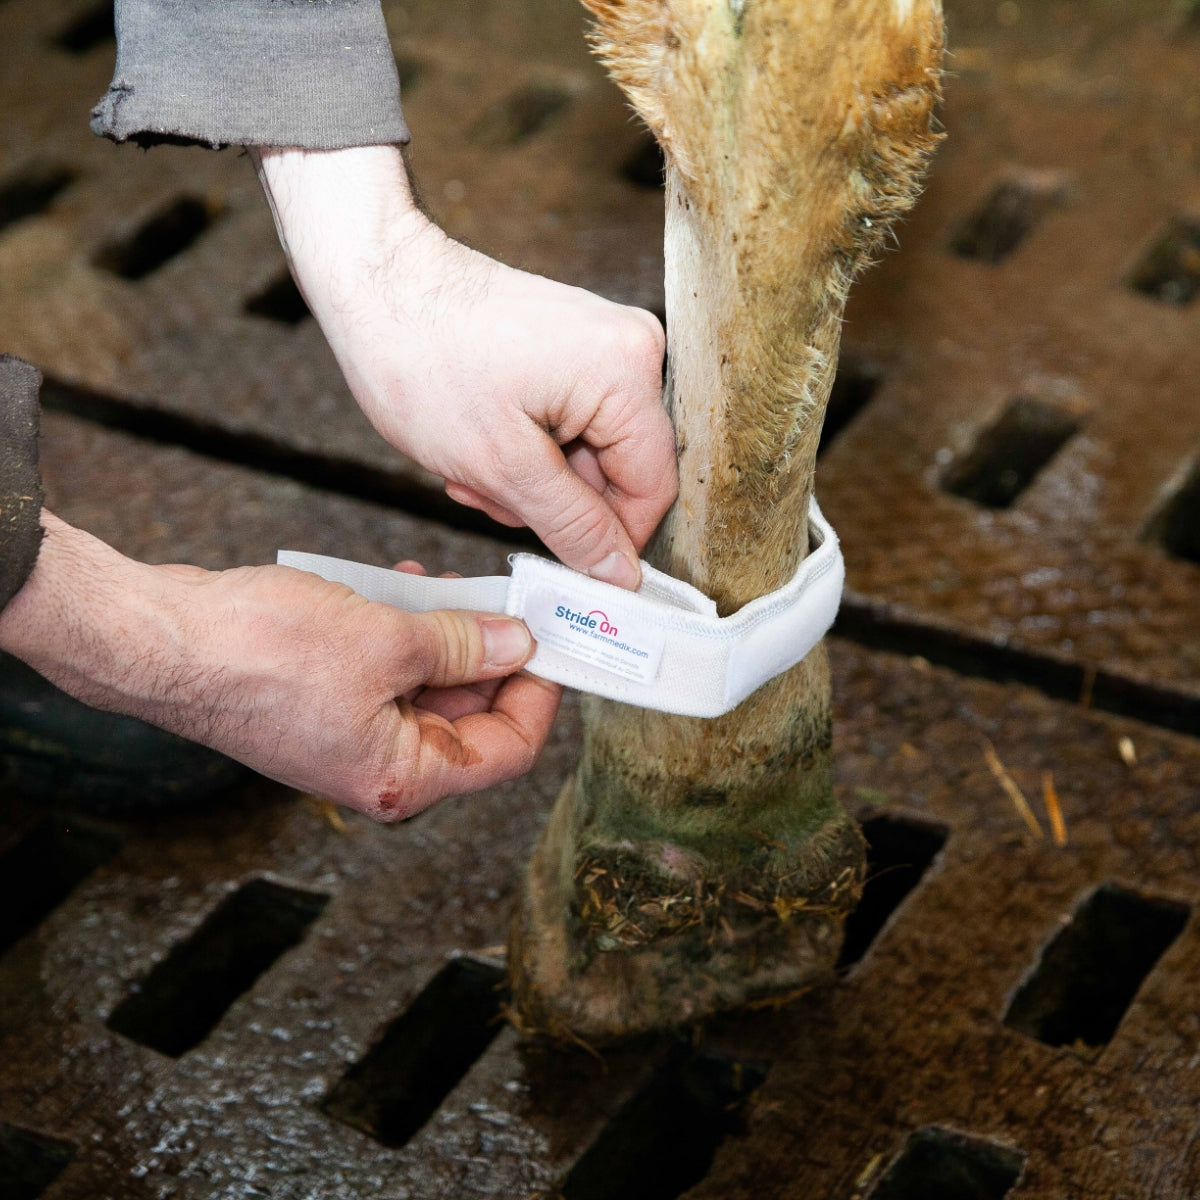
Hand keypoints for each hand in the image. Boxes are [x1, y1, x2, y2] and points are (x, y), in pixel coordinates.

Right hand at [0, 516, 560, 818]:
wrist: (160, 638)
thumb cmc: (259, 652)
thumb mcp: (388, 639)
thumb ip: (463, 645)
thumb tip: (516, 644)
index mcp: (401, 776)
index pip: (507, 751)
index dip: (540, 697)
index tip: (556, 646)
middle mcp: (377, 766)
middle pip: (469, 716)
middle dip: (493, 654)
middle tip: (513, 600)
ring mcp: (347, 733)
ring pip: (428, 685)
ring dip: (448, 635)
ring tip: (454, 585)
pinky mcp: (322, 699)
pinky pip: (387, 669)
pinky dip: (405, 631)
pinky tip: (407, 587)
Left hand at [252, 145, 677, 589]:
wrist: (375, 279)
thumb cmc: (422, 357)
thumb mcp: (500, 465)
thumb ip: (573, 527)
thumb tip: (621, 575)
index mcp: (628, 373)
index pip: (653, 490)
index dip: (611, 540)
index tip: (563, 565)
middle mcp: (634, 350)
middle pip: (620, 472)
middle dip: (553, 501)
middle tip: (487, 497)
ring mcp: (605, 344)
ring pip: (589, 455)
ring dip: (531, 479)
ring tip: (471, 466)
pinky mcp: (577, 346)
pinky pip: (571, 424)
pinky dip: (527, 447)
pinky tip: (480, 441)